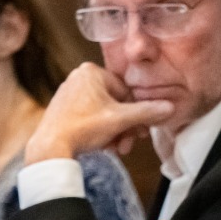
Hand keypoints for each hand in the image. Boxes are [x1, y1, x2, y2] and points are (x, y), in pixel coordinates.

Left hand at [24, 63, 174, 162]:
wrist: (50, 147)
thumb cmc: (83, 128)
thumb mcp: (120, 119)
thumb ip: (147, 112)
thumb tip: (169, 107)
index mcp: (92, 72)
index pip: (126, 92)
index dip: (136, 114)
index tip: (141, 132)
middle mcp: (79, 77)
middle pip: (115, 104)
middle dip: (125, 127)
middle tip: (128, 144)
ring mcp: (69, 92)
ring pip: (104, 113)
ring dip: (114, 132)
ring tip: (115, 148)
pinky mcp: (63, 108)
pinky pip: (90, 117)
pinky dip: (100, 131)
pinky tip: (103, 145)